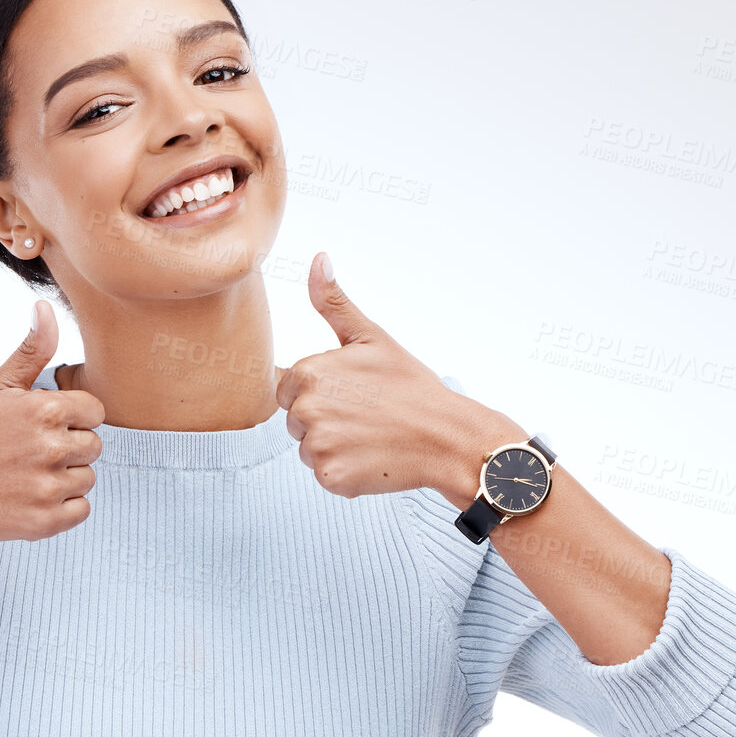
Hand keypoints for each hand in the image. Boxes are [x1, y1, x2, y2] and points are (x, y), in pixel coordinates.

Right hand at [0, 300, 105, 541]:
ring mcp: (48, 487)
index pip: (95, 412)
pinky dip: (63, 506)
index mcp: (44, 410)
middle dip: (68, 446)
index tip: (40, 425)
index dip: (70, 417)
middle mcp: (51, 448)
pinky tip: (31, 496)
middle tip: (28, 451)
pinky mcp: (44, 522)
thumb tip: (45, 309)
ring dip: (64, 477)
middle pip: (93, 445)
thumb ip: (32, 350)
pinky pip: (82, 509)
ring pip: (87, 478)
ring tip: (26, 473)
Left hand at [276, 253, 522, 500]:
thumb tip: (319, 259)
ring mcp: (318, 446)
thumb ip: (334, 303)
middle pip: (295, 421)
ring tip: (370, 436)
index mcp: (308, 373)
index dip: (321, 392)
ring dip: (333, 448)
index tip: (353, 393)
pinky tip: (373, 458)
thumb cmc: (410, 385)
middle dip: (325, 421)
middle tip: (366, 415)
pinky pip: (324, 475)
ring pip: (308, 449)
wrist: (447, 436)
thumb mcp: (371, 337)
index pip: (288, 390)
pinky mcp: (330, 478)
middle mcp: (306, 409)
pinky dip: (345, 473)